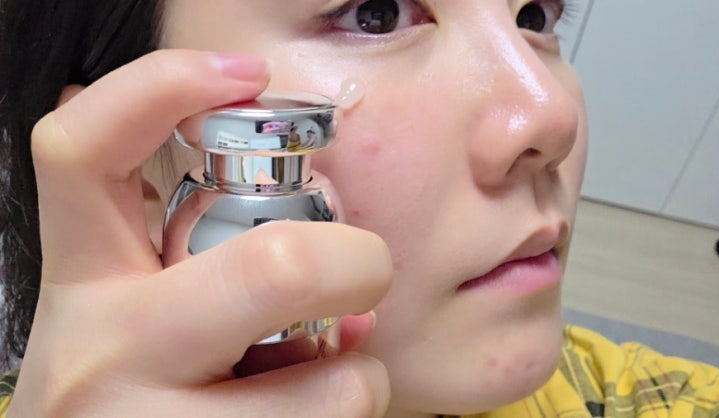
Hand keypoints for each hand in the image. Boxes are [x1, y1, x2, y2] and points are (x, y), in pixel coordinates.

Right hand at [9, 49, 391, 416]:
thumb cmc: (141, 397)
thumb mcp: (147, 322)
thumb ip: (214, 274)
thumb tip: (342, 280)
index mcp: (84, 285)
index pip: (82, 152)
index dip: (159, 87)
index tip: (245, 76)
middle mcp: (101, 352)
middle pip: (273, 266)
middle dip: (355, 262)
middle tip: (365, 271)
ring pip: (330, 382)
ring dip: (357, 373)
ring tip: (322, 379)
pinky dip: (348, 412)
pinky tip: (309, 417)